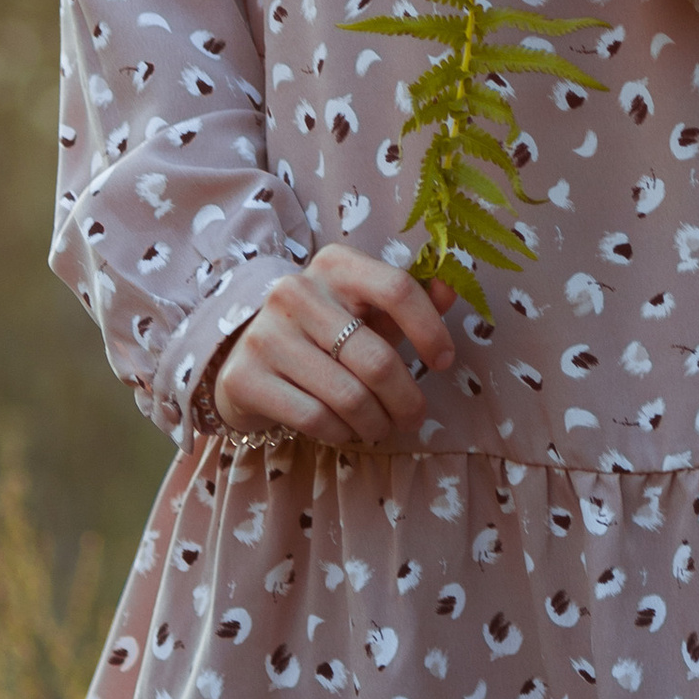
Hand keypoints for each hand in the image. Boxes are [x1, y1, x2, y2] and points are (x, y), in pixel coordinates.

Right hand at [208, 247, 456, 448]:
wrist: (247, 359)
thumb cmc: (324, 334)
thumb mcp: (367, 310)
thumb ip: (410, 299)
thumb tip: (453, 285)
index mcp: (334, 265)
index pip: (397, 289)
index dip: (430, 330)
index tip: (443, 361)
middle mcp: (296, 292)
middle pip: (377, 359)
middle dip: (406, 399)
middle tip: (413, 416)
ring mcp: (266, 335)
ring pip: (349, 396)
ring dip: (376, 422)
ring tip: (380, 426)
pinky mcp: (246, 378)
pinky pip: (316, 419)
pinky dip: (341, 433)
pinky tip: (345, 430)